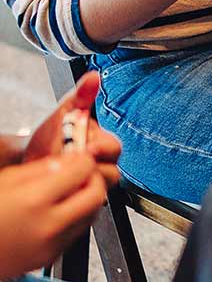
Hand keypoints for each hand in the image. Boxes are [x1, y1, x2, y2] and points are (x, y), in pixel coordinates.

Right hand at [0, 152, 107, 280]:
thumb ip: (40, 169)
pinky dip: (77, 216)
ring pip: (92, 215)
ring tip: (70, 189)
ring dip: (88, 198)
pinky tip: (59, 208)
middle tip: (81, 171)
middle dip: (93, 178)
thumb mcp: (6, 180)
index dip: (83, 158)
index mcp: (35, 201)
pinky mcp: (50, 257)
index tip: (78, 155)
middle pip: (96, 195)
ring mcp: (51, 246)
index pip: (83, 170)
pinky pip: (77, 231)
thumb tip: (67, 160)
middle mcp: (48, 226)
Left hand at [24, 71, 120, 188]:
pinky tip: (64, 188)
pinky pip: (89, 204)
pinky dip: (77, 198)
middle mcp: (101, 163)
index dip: (103, 147)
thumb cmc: (46, 138)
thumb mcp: (62, 114)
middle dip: (94, 168)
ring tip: (66, 175)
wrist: (27, 162)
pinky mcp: (82, 198)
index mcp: (101, 141)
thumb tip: (94, 77)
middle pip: (113, 172)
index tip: (88, 146)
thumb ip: (81, 96)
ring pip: (102, 190)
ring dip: (84, 183)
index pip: (115, 147)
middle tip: (75, 162)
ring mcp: (92, 182)